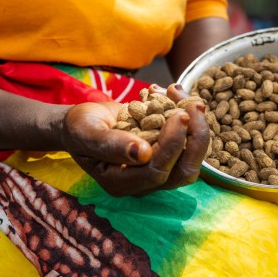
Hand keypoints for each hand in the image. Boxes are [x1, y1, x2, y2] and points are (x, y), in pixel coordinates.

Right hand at [60, 83, 209, 196]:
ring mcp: (158, 167)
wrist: (84, 122)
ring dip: (197, 127)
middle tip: (195, 106)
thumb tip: (143, 153)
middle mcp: (144, 181)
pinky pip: (188, 141)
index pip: (158, 171)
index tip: (179, 115)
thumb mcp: (88, 133)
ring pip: (191, 157)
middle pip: (184, 170)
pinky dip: (189, 118)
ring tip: (191, 99)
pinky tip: (175, 93)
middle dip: (196, 138)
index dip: (172, 145)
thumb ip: (111, 145)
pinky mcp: (166, 152)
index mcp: (123, 183)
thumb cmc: (80, 129)